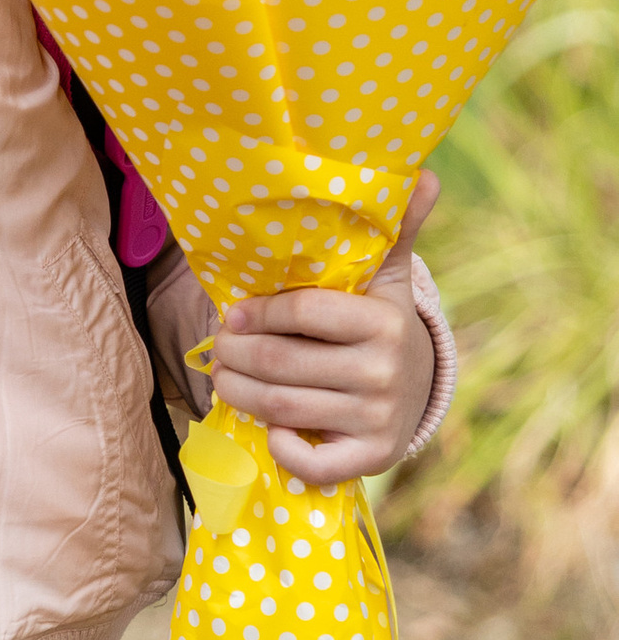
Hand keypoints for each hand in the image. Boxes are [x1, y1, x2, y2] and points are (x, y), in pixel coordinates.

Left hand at [206, 172, 440, 484]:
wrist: (418, 389)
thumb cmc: (380, 323)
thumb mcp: (386, 276)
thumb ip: (394, 228)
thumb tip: (422, 174)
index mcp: (384, 322)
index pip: (303, 314)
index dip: (258, 314)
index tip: (233, 313)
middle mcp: (384, 372)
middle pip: (283, 364)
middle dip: (235, 355)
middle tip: (217, 347)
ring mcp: (378, 419)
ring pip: (283, 408)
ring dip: (239, 392)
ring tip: (222, 376)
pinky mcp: (372, 459)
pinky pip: (314, 465)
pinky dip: (282, 448)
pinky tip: (267, 428)